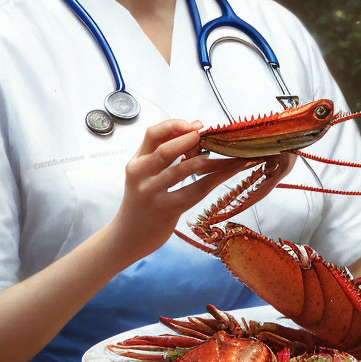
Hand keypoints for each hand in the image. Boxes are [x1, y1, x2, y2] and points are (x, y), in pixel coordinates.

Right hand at [110, 119, 251, 263]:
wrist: (128, 236)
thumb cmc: (143, 201)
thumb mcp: (144, 175)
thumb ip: (161, 155)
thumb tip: (195, 132)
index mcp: (136, 162)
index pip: (152, 134)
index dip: (175, 125)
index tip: (196, 125)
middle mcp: (140, 176)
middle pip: (166, 150)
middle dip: (191, 139)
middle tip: (211, 136)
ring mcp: (152, 194)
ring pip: (186, 169)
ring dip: (213, 159)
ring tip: (231, 153)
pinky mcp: (167, 210)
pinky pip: (197, 189)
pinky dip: (217, 177)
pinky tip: (230, 170)